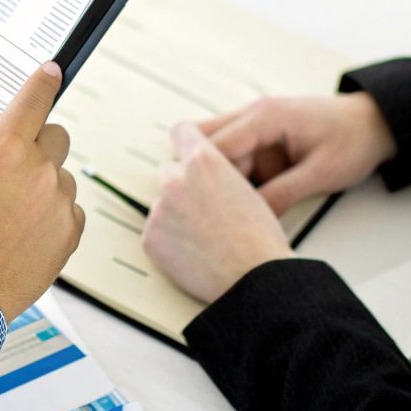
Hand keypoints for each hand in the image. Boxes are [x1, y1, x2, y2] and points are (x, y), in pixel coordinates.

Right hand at [0, 62, 84, 320]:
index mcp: (4, 148)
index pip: (34, 99)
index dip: (44, 80)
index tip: (52, 71)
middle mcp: (38, 169)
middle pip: (56, 136)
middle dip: (37, 145)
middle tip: (10, 172)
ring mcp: (58, 201)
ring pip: (59, 177)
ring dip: (41, 187)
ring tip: (6, 220)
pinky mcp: (70, 232)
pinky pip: (68, 210)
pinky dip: (51, 218)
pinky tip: (21, 238)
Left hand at [142, 122, 292, 302]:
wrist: (254, 278)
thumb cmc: (259, 238)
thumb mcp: (247, 188)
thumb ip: (219, 174)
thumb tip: (207, 175)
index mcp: (204, 161)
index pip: (181, 132)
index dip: (184, 142)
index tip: (183, 150)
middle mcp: (176, 179)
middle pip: (168, 171)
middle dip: (181, 186)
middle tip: (202, 209)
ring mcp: (160, 209)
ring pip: (163, 205)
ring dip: (175, 216)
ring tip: (205, 238)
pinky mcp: (151, 237)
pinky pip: (156, 233)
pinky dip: (169, 242)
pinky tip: (194, 253)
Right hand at [199, 92, 397, 214]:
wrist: (376, 125)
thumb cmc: (353, 140)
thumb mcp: (321, 173)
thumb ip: (283, 194)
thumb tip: (252, 219)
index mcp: (265, 116)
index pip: (215, 143)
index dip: (200, 174)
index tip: (194, 204)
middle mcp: (253, 116)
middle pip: (202, 140)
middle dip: (198, 174)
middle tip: (200, 208)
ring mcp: (255, 128)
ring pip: (215, 153)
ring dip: (216, 179)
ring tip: (218, 212)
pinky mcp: (261, 142)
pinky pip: (234, 160)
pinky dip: (232, 181)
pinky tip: (236, 205)